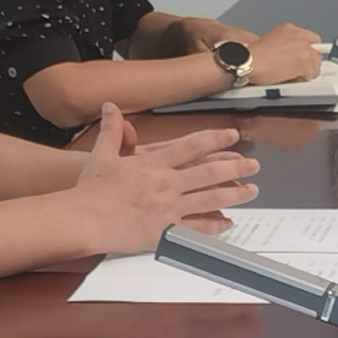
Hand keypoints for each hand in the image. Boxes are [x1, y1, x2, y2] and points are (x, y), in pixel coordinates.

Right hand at [67, 105, 259, 252]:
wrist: (83, 218)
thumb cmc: (91, 189)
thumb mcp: (102, 153)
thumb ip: (112, 129)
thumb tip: (111, 106)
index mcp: (153, 163)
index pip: (192, 147)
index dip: (215, 140)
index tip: (232, 136)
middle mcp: (166, 183)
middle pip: (210, 173)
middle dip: (236, 168)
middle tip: (254, 165)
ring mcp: (168, 208)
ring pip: (210, 199)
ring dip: (234, 194)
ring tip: (252, 190)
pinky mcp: (165, 230)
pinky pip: (196, 227)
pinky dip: (214, 225)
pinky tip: (228, 223)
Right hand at [240, 22, 322, 85]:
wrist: (249, 62)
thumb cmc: (252, 55)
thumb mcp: (270, 41)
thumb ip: (285, 45)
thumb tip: (291, 56)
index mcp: (289, 28)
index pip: (310, 38)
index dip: (308, 50)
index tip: (304, 58)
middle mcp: (299, 36)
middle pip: (316, 51)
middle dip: (309, 61)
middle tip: (299, 70)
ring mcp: (303, 49)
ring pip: (316, 63)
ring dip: (306, 71)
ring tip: (292, 76)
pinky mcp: (304, 63)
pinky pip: (312, 73)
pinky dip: (304, 78)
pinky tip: (292, 79)